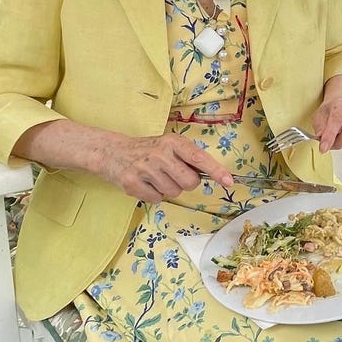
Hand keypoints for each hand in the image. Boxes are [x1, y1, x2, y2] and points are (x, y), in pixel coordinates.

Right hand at [99, 132, 233, 202]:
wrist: (112, 152)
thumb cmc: (147, 149)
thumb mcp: (167, 145)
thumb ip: (187, 157)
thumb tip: (213, 174)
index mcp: (172, 142)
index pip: (198, 157)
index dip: (215, 170)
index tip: (229, 181)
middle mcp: (160, 154)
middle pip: (190, 182)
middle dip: (185, 182)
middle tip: (172, 173)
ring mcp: (145, 169)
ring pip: (174, 193)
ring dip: (168, 189)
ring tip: (155, 176)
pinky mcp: (133, 184)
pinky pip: (157, 199)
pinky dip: (154, 195)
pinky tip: (145, 183)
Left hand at [312, 97, 341, 152]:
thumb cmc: (332, 110)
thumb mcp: (319, 116)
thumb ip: (319, 127)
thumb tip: (320, 138)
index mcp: (341, 105)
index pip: (336, 120)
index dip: (329, 136)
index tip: (323, 148)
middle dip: (339, 142)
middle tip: (329, 145)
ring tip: (336, 139)